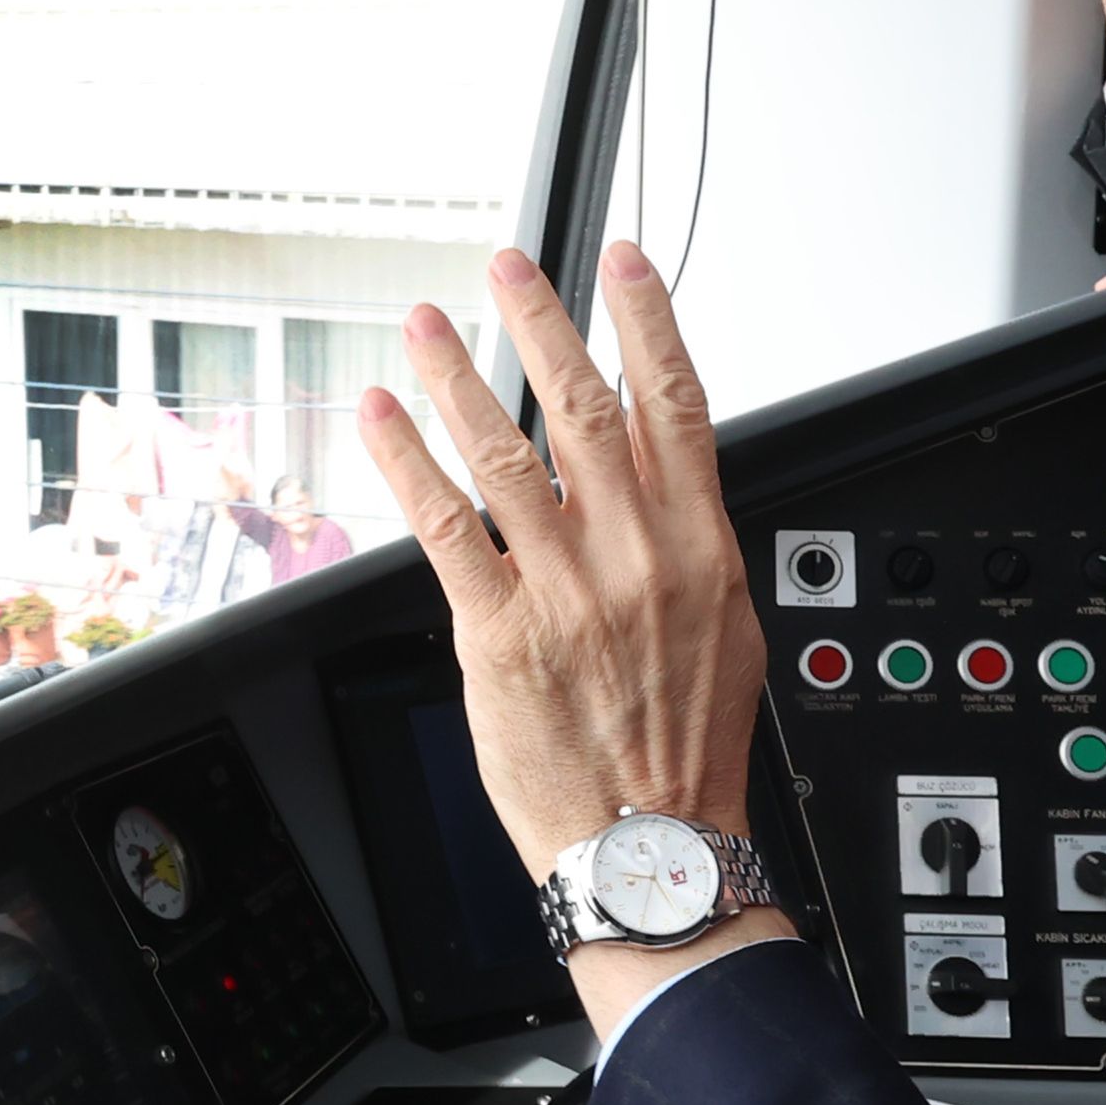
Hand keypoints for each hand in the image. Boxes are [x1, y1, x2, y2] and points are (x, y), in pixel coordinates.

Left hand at [361, 246, 798, 1042]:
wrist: (654, 842)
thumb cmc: (686, 748)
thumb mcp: (723, 627)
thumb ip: (688, 543)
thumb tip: (664, 480)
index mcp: (699, 543)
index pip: (675, 403)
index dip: (647, 321)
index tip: (621, 262)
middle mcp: (632, 553)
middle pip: (580, 407)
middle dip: (540, 322)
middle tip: (505, 267)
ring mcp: (563, 589)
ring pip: (503, 452)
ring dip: (458, 376)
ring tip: (426, 324)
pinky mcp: (499, 632)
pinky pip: (444, 526)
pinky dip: (407, 462)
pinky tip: (382, 418)